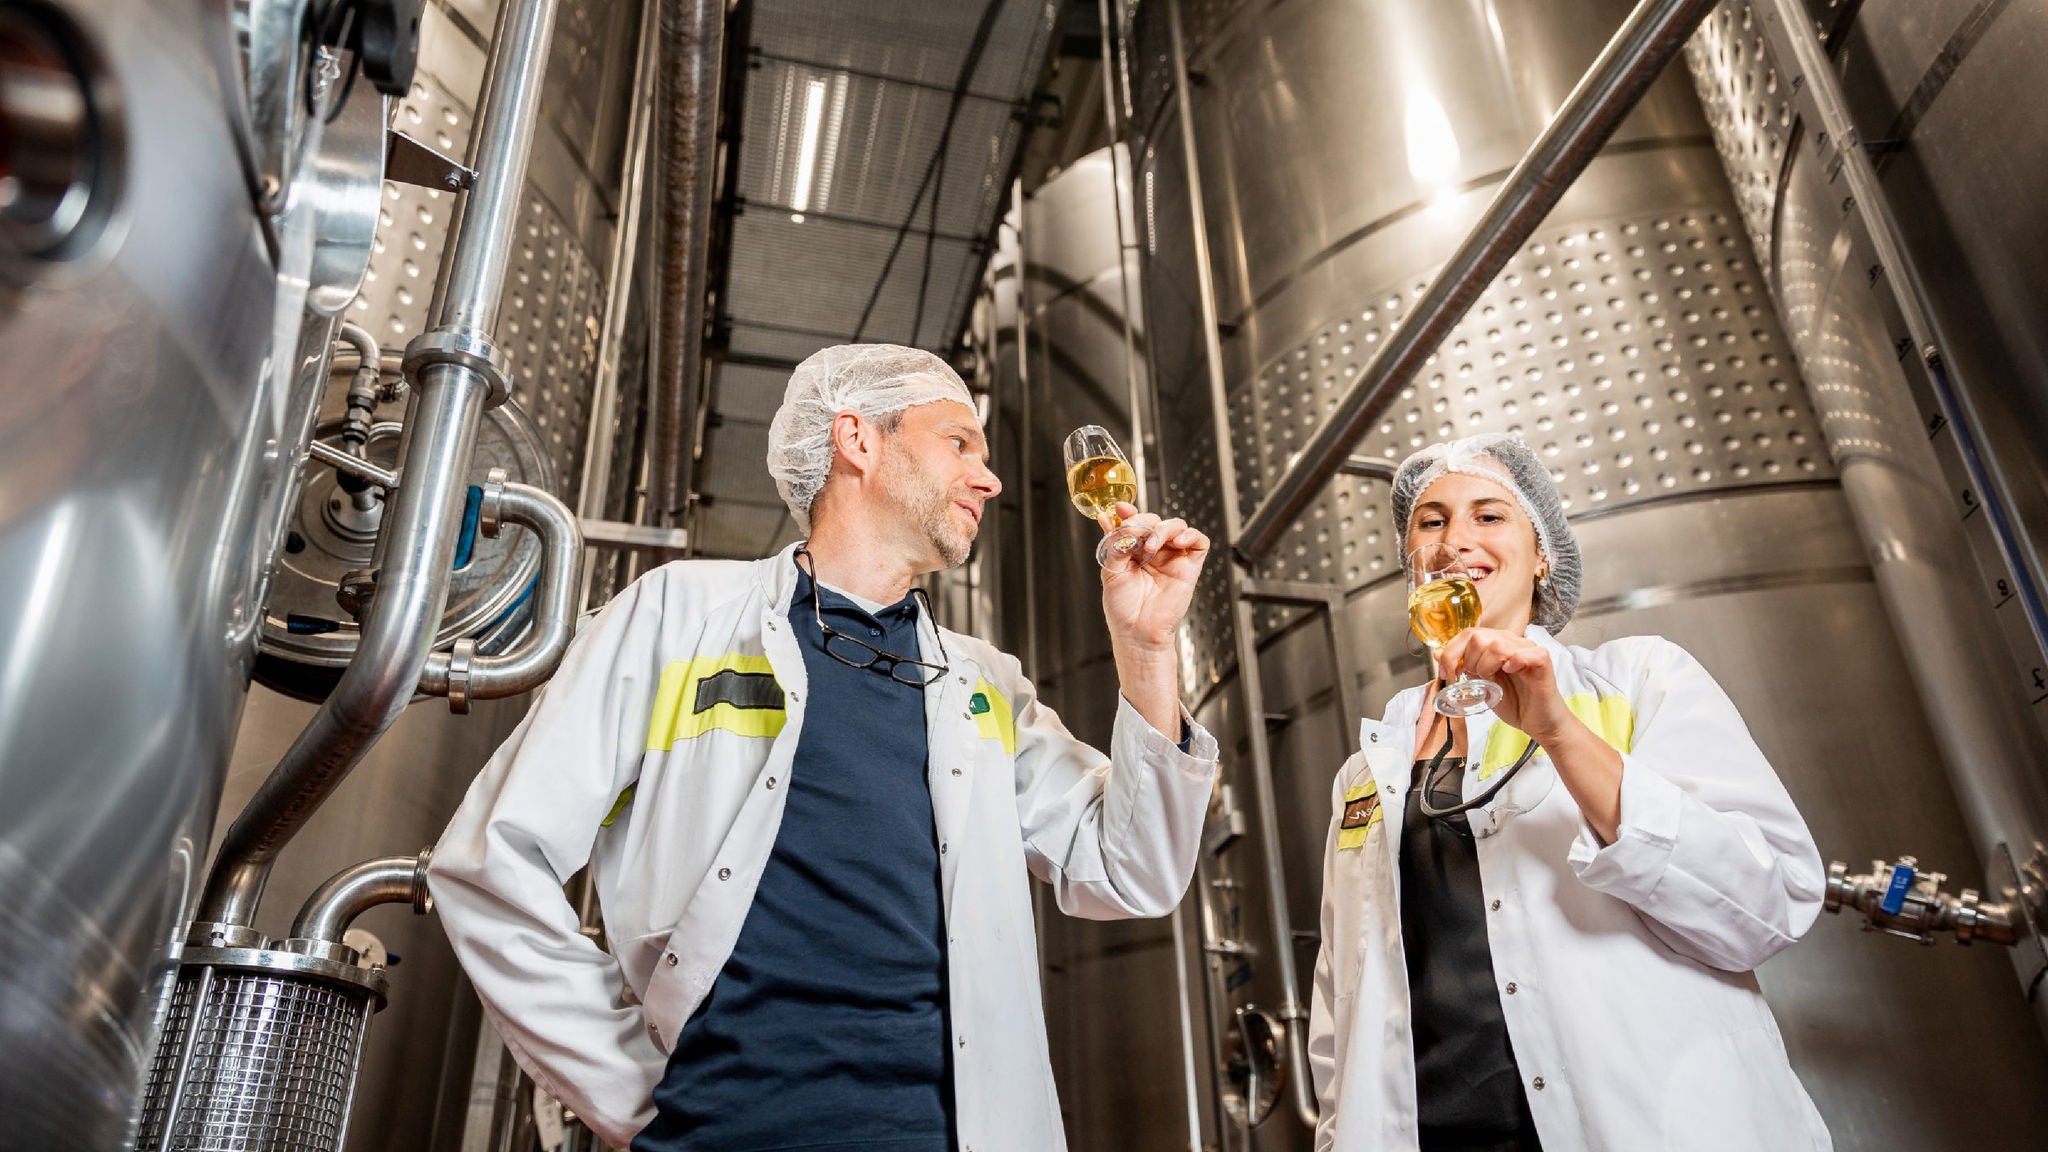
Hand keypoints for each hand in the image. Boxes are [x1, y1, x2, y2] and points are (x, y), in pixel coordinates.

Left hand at [1100, 501, 1209, 649]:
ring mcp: (1173, 558)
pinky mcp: (1190, 567)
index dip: (1130, 512)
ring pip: (1177, 526)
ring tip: (1150, 545)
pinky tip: (1177, 542)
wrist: (1136, 632)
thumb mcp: (1111, 569)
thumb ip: (1115, 543)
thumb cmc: (1123, 608)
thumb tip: (1107, 518)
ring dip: (1163, 529)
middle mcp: (1155, 552)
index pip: (1136, 522)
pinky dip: (1191, 535)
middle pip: (1156, 520)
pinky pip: (1199, 542)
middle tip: (1133, 532)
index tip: (1121, 508)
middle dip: (1144, 521)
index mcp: (1135, 550)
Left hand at [1437, 628, 1572, 741]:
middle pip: (1479, 637)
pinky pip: (1524, 653)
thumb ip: (1463, 666)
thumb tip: (1438, 653)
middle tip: (1478, 679)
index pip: (1468, 633)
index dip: (1452, 652)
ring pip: (1497, 644)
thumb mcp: (1481, 683)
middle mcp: (1513, 641)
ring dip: (1487, 666)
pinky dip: (1514, 662)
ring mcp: (1528, 649)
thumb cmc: (1514, 702)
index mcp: (1497, 643)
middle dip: (1470, 662)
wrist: (1539, 723)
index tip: (1448, 672)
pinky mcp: (1542, 661)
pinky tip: (1511, 672)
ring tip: (1493, 679)